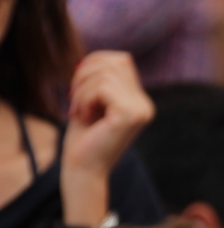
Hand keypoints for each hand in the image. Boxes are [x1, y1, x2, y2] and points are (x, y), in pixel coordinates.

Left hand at [61, 51, 153, 227]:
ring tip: (79, 111)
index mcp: (139, 102)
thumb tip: (95, 58)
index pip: (120, 60)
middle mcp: (145, 105)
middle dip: (85, 75)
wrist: (84, 168)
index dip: (93, 64)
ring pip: (106, 74)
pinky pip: (103, 87)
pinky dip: (84, 98)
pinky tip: (84, 116)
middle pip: (114, 62)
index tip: (79, 89)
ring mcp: (141, 110)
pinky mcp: (130, 115)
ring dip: (82, 89)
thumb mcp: (91, 101)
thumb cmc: (84, 138)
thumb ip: (99, 79)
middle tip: (74, 99)